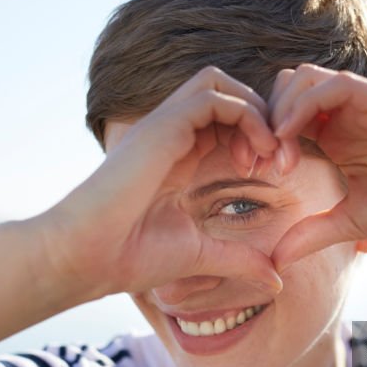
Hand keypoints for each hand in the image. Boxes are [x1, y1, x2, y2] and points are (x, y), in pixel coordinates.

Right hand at [35, 66, 282, 301]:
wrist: (86, 257)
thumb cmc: (129, 256)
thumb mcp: (201, 256)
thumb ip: (239, 259)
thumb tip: (276, 281)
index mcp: (179, 156)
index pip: (228, 119)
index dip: (261, 136)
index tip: (276, 175)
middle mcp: (172, 134)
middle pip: (228, 93)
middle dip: (266, 119)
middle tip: (281, 162)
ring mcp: (164, 126)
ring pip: (221, 84)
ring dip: (257, 112)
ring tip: (268, 153)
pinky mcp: (161, 126)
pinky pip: (213, 96)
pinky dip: (245, 115)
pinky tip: (253, 154)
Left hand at [263, 64, 366, 272]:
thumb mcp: (352, 224)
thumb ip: (314, 232)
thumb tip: (276, 258)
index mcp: (337, 137)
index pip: (283, 116)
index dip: (259, 137)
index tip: (249, 172)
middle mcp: (348, 115)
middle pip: (286, 88)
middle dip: (261, 119)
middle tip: (257, 161)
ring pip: (305, 78)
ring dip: (280, 110)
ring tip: (277, 153)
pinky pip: (337, 85)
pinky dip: (306, 105)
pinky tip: (293, 138)